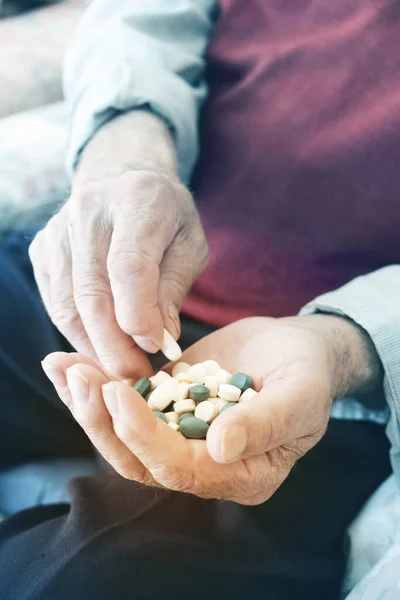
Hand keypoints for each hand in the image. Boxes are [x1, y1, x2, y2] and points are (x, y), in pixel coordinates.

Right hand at [29, 111, 207, 378]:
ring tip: (121, 368)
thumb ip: (174, 289)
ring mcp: (58, 229)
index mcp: (138, 199)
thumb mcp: (190, 246)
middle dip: (115, 347)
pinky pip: (56, 303)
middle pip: (92, 294)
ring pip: (68, 306)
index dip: (140, 316)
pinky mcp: (42, 248)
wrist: (124, 180)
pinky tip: (101, 345)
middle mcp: (89, 210)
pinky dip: (77, 333)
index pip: (128, 267)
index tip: (155, 349)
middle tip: (137, 378)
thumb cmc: (167, 219)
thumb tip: (158, 341)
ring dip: (94, 347)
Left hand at [41, 314, 379, 504]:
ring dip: (89, 405)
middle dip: (102, 421)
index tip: (118, 391)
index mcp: (239, 476)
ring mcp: (181, 436)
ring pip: (124, 435)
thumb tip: (220, 445)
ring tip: (62, 368)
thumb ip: (267, 423)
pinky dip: (99, 386)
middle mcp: (203, 465)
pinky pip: (128, 405)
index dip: (144, 435)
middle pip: (139, 460)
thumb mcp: (302, 395)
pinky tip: (73, 363)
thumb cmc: (309, 373)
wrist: (297, 347)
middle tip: (77, 378)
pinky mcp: (168, 407)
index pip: (180, 469)